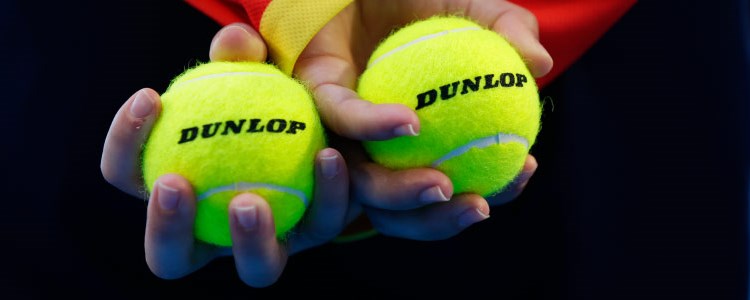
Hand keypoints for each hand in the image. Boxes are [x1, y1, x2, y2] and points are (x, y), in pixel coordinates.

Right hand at [100, 24, 352, 286]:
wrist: (321, 113)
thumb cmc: (264, 94)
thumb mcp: (251, 70)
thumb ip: (240, 56)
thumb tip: (235, 43)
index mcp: (177, 191)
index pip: (128, 176)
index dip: (125, 143)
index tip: (151, 96)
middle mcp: (214, 229)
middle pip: (171, 258)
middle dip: (165, 230)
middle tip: (174, 182)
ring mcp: (266, 241)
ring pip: (256, 269)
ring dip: (248, 242)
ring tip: (248, 201)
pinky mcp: (314, 232)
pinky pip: (320, 222)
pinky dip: (326, 193)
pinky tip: (328, 156)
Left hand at [292, 0, 551, 239]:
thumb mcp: (478, 10)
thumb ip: (509, 31)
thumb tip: (540, 64)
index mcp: (420, 141)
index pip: (452, 185)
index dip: (489, 191)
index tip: (523, 170)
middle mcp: (378, 146)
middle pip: (400, 210)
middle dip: (438, 222)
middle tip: (478, 206)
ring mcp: (343, 127)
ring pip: (362, 185)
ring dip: (402, 195)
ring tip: (443, 185)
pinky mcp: (316, 94)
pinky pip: (342, 118)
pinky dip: (375, 126)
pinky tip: (410, 123)